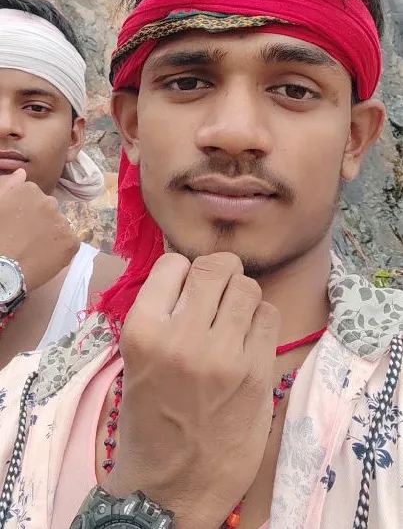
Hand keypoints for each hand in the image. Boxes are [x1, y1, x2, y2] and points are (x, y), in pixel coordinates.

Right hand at [0, 169, 80, 290]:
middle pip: (49, 210)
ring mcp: (62, 221)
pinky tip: (46, 258)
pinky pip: (70, 243)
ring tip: (35, 250)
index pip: (35, 197)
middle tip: (26, 238)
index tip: (18, 224)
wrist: (2, 269)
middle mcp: (49, 201)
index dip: (27, 212)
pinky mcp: (71, 242)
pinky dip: (61, 250)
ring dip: (52, 234)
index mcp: (30, 190)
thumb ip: (9, 187)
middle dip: (41, 221)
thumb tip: (22, 172)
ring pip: (60, 226)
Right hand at [111, 252, 279, 528]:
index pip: (173, 263)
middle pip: (216, 267)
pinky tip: (249, 338)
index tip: (186, 284)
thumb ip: (160, 314)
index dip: (183, 269)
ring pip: (248, 288)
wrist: (173, 487)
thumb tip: (187, 270)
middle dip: (219, 272)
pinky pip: (269, 317)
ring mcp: (223, 356)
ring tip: (233, 317)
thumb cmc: (149, 420)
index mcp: (143, 332)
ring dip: (242, 296)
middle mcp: (183, 338)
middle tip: (217, 289)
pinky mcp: (256, 373)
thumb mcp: (135, 361)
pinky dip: (261, 320)